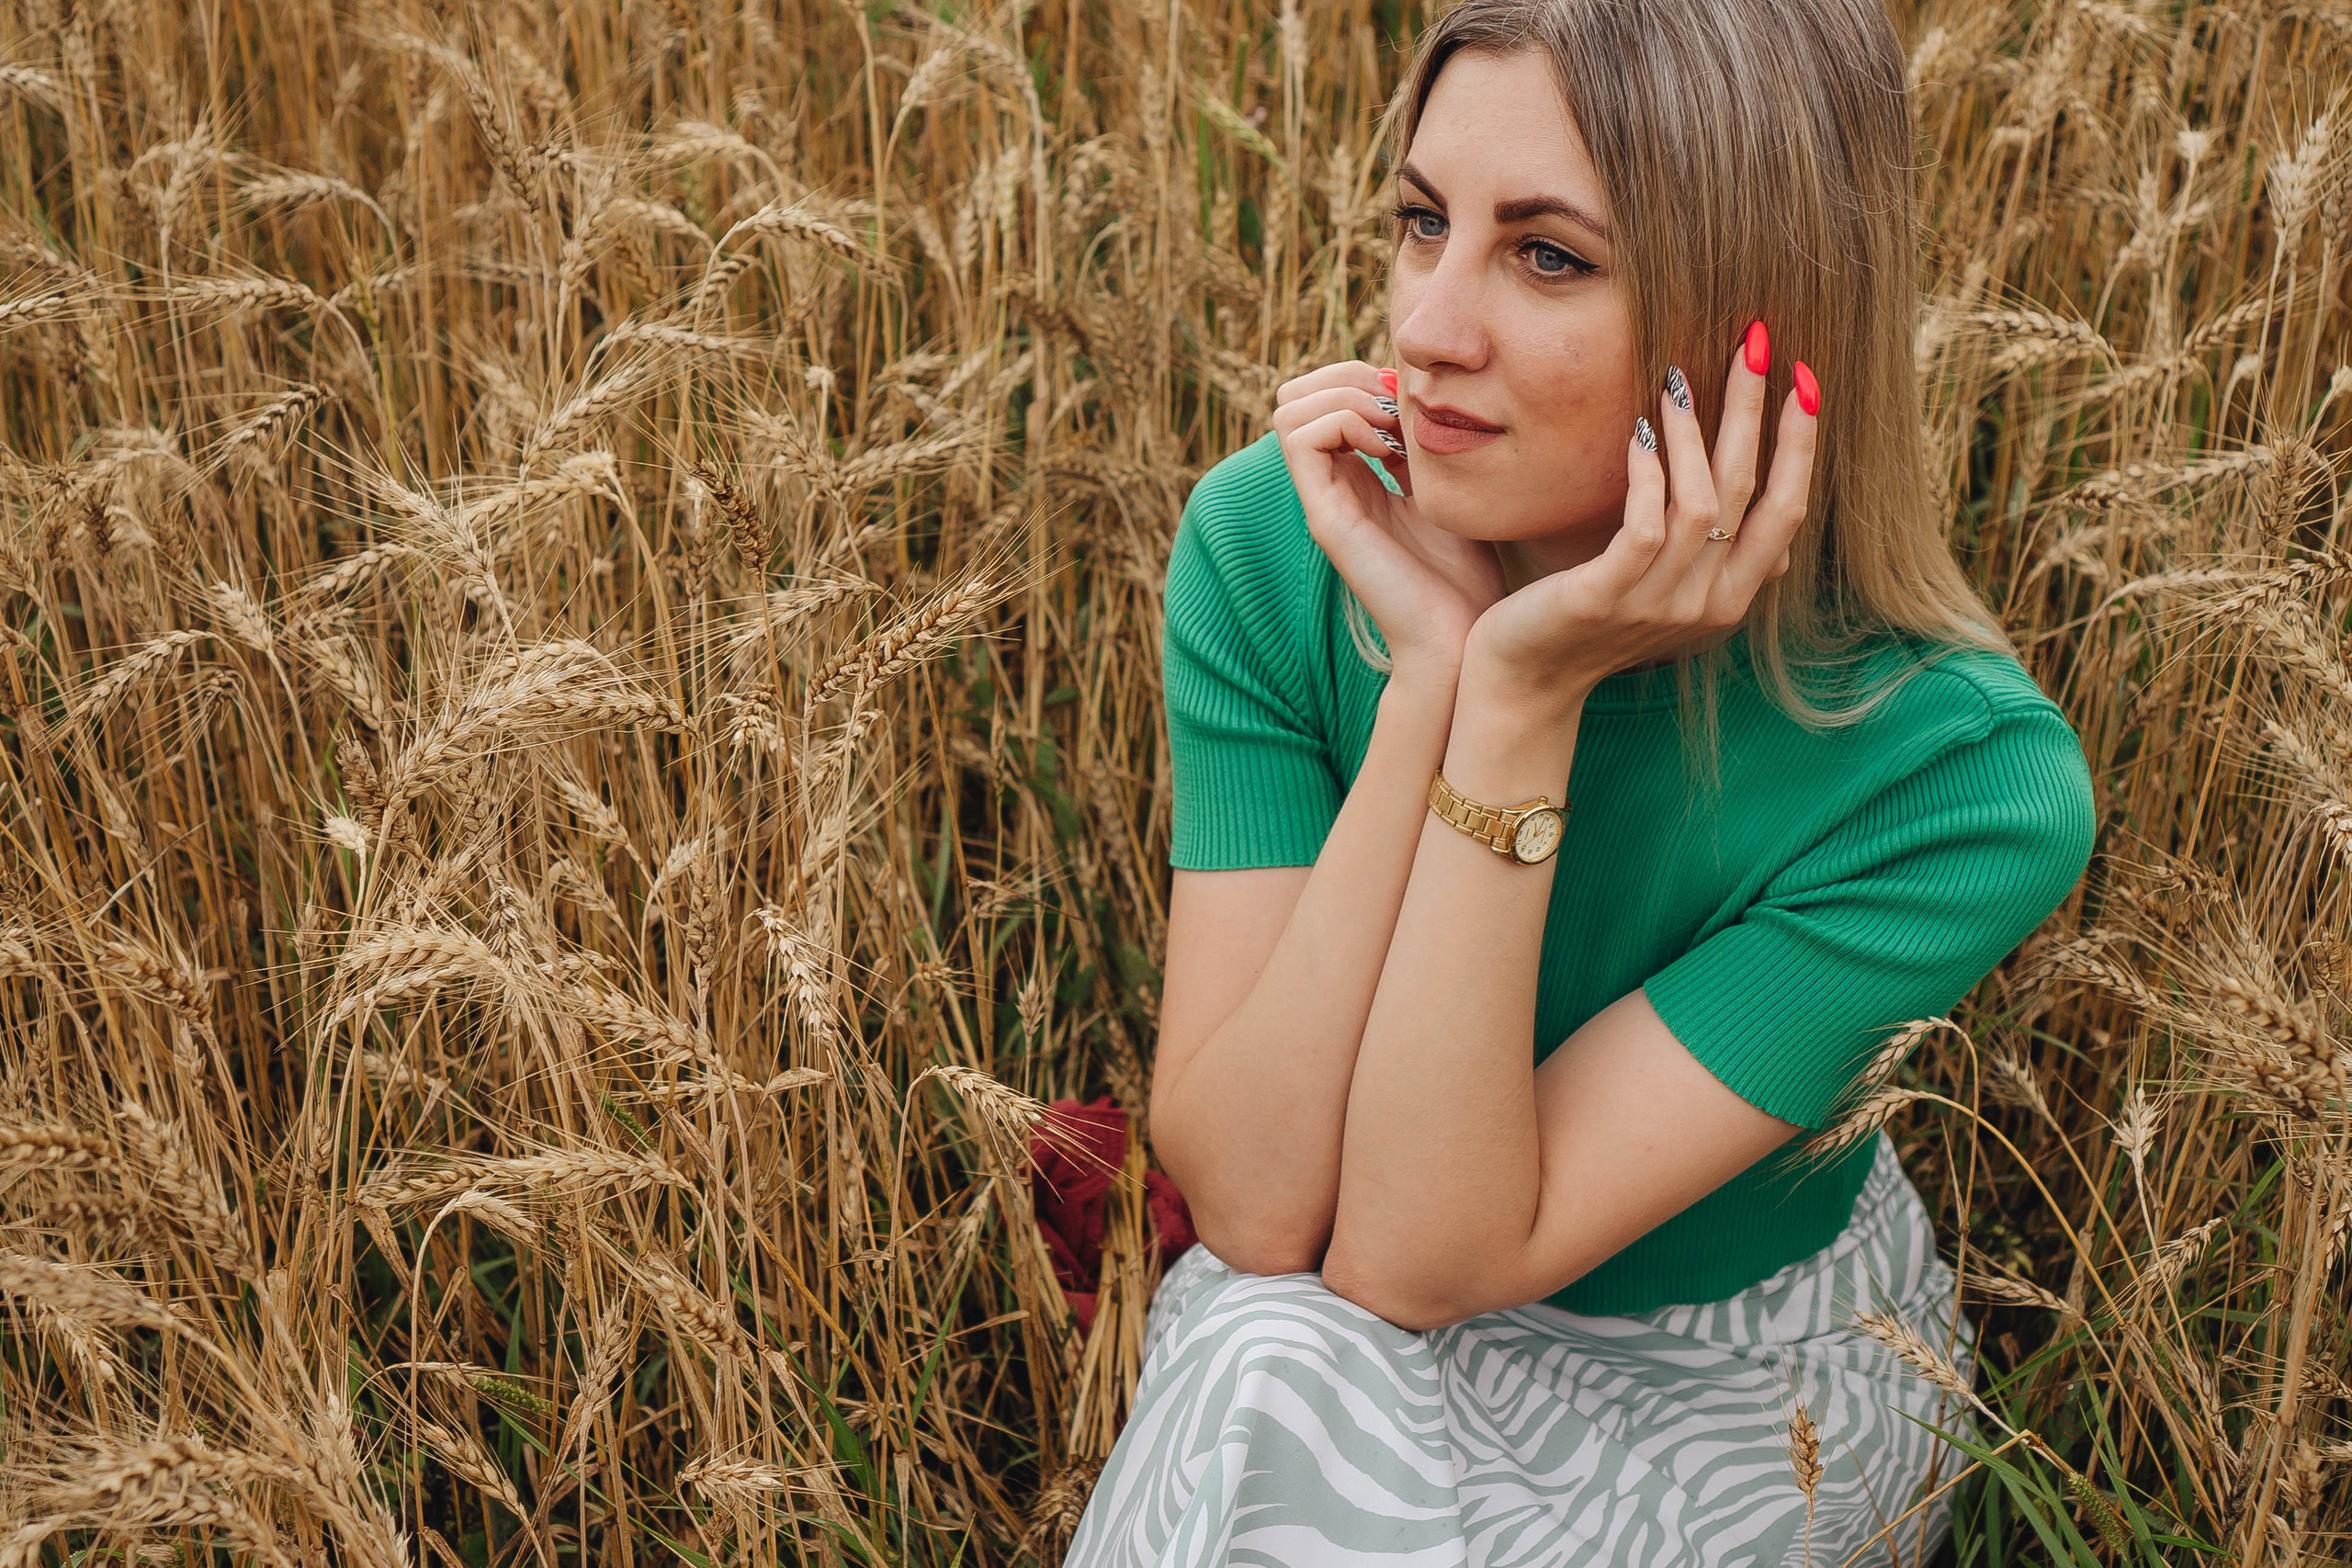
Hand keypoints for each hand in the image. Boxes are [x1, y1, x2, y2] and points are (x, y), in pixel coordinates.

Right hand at [1272, 361, 1506, 681]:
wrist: (1460, 637)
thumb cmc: (1465, 575)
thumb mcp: (1449, 491)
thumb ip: (1425, 448)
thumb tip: (1417, 395)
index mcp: (1357, 477)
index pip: (1323, 396)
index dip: (1360, 377)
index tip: (1409, 401)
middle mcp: (1331, 485)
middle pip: (1296, 396)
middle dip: (1346, 377)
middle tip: (1396, 409)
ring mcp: (1323, 501)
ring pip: (1289, 409)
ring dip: (1343, 398)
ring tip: (1389, 430)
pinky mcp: (1325, 517)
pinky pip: (1301, 439)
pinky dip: (1343, 424)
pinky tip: (1385, 452)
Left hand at [1462, 339, 1820, 704]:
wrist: (1524, 685)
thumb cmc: (1590, 624)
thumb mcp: (1665, 594)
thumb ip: (1715, 558)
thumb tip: (1770, 512)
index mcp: (1731, 600)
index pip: (1787, 511)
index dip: (1801, 443)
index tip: (1805, 377)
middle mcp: (1707, 606)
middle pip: (1750, 493)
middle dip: (1755, 411)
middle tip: (1753, 341)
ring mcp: (1658, 606)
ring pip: (1700, 503)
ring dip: (1693, 432)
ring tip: (1678, 378)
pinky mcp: (1605, 600)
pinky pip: (1644, 525)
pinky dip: (1648, 473)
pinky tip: (1640, 432)